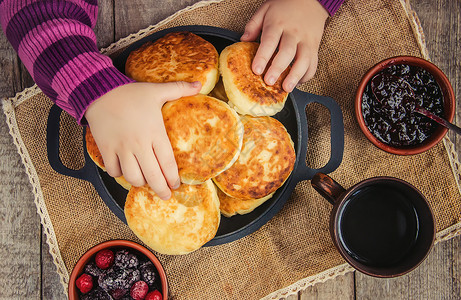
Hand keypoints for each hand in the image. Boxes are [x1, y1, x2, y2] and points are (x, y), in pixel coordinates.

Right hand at [84, 81, 200, 199]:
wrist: (99, 90)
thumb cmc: (131, 93)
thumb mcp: (157, 90)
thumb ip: (180, 89)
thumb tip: (200, 84)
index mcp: (155, 132)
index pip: (168, 163)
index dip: (173, 178)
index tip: (176, 185)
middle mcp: (139, 144)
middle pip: (153, 176)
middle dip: (161, 190)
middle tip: (165, 195)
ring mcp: (122, 148)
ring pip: (133, 177)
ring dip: (141, 183)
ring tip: (146, 182)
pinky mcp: (106, 149)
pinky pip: (114, 170)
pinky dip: (120, 174)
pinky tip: (125, 171)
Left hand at [241, 0, 328, 91]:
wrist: (311, 0)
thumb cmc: (285, 6)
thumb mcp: (265, 9)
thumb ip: (253, 25)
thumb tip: (243, 40)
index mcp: (278, 23)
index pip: (270, 41)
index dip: (263, 56)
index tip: (256, 69)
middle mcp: (293, 33)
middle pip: (287, 52)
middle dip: (278, 68)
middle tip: (269, 81)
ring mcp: (306, 41)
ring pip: (303, 60)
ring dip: (295, 76)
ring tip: (286, 88)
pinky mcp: (314, 47)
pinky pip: (313, 63)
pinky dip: (307, 75)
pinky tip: (298, 82)